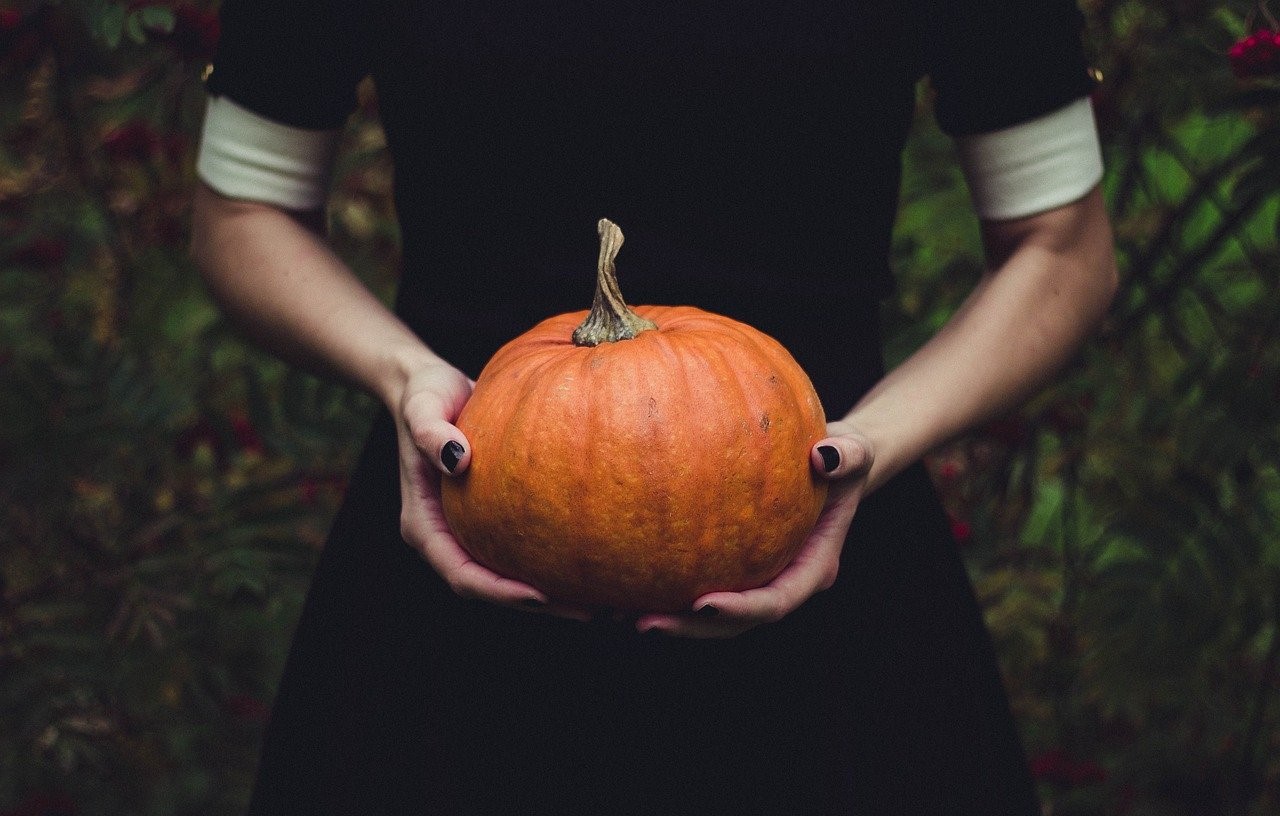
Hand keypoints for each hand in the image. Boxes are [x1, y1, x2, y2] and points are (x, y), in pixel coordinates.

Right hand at [393, 361, 591, 620]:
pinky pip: (527, 548)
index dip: (499, 592)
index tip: (540, 596)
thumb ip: (431, 432)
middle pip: (493, 588)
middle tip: (593, 611)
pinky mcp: (496, 519)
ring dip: (556, 593)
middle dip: (540, 605)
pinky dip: (557, 559)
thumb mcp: (422, 407)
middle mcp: (449, 538)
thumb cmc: (425, 395)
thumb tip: (458, 460)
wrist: (432, 386)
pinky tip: (600, 557)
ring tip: (607, 598)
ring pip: (513, 576)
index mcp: (425, 527)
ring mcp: (472, 531)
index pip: (462, 575)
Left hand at [633, 419, 873, 637]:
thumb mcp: (854, 449)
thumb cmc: (841, 455)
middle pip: (734, 624)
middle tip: (643, 623)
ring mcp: (754, 579)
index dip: (742, 610)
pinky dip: (661, 587)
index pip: (776, 601)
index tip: (703, 604)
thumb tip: (824, 456)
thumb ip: (847, 456)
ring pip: (709, 615)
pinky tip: (619, 581)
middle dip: (690, 629)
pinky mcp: (729, 566)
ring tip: (617, 615)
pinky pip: (693, 582)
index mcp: (812, 568)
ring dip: (668, 619)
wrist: (829, 464)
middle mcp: (780, 582)